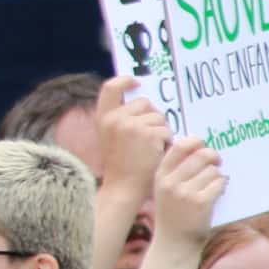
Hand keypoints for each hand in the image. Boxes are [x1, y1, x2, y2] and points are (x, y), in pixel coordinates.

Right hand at [95, 76, 167, 198]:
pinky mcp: (148, 134)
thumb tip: (143, 102)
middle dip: (151, 116)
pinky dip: (165, 141)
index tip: (135, 83)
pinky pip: (165, 129)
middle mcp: (114, 119)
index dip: (124, 81)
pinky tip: (155, 152)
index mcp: (102, 118)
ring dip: (160, 130)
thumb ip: (121, 119)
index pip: (110, 87)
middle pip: (143, 103)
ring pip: (158, 117)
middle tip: (146, 136)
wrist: (123, 187)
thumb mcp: (111, 137)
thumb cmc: (121, 164)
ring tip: (149, 148)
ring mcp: (130, 126)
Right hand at [151, 137, 225, 250]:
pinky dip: (222, 186)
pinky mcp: (201, 202)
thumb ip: (174, 170)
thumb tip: (198, 148)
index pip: (179, 147)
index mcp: (160, 176)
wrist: (173, 243)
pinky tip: (216, 193)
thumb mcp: (163, 190)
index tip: (202, 145)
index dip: (195, 142)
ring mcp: (185, 192)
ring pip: (212, 170)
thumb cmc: (172, 214)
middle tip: (217, 161)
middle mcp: (170, 182)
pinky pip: (219, 183)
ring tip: (212, 184)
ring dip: (217, 175)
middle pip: (200, 155)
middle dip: (212, 156)